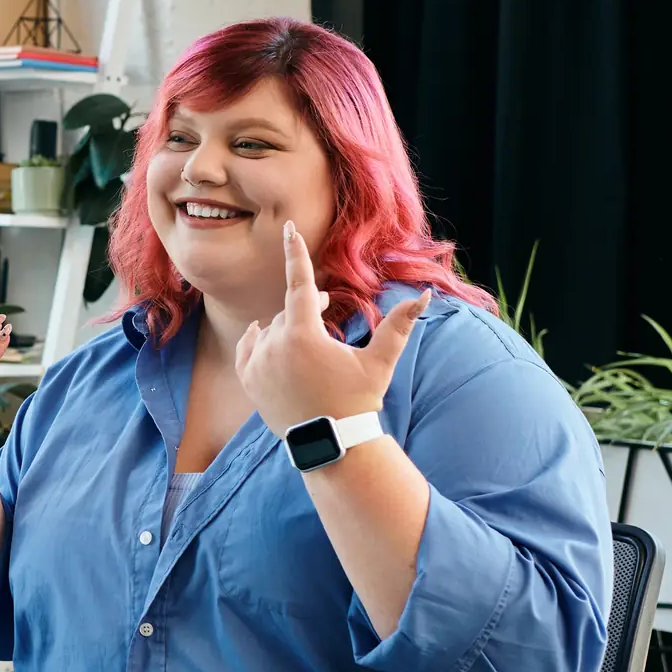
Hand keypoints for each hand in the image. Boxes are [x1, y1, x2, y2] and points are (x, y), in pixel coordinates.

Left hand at [235, 222, 427, 436]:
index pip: (299, 283)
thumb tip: (424, 295)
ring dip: (287, 330)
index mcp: (303, 335)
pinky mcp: (248, 379)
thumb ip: (399, 325)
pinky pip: (248, 348)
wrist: (330, 444)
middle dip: (309, 310)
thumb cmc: (357, 400)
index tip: (287, 227)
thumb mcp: (379, 362)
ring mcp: (257, 363)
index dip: (295, 253)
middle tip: (327, 308)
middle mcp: (274, 345)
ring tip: (307, 341)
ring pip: (271, 331)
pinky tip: (262, 334)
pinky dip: (257, 340)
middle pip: (290, 313)